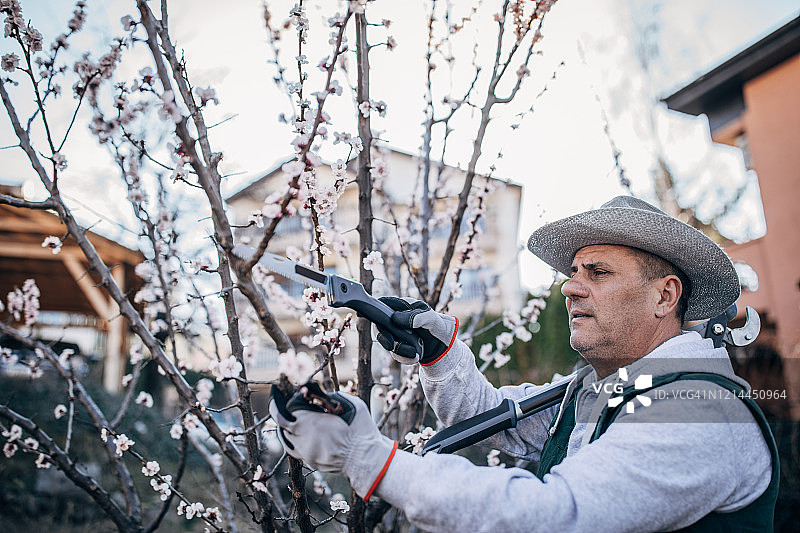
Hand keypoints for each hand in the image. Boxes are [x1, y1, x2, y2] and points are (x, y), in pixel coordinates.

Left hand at [269, 388, 397, 498]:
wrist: (366, 458)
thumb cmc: (360, 429)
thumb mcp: (350, 404)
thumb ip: (331, 397)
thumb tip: (319, 394)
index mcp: (310, 422)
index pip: (285, 410)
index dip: (284, 401)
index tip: (284, 394)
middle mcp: (302, 439)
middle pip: (281, 423)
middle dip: (279, 411)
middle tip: (277, 403)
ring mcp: (305, 453)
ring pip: (285, 438)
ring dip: (285, 426)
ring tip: (287, 417)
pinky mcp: (310, 462)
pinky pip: (293, 449)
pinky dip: (292, 439)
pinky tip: (295, 433)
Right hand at [375, 297, 457, 364]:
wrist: (444, 346)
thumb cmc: (439, 328)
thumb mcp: (432, 320)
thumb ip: (417, 316)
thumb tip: (396, 318)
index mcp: (403, 306)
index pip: (384, 303)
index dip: (380, 311)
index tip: (387, 323)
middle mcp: (396, 319)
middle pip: (379, 325)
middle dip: (385, 337)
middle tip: (391, 344)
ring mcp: (396, 334)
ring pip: (387, 342)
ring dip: (400, 349)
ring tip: (415, 352)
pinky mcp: (398, 347)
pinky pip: (395, 354)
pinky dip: (405, 357)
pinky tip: (417, 356)